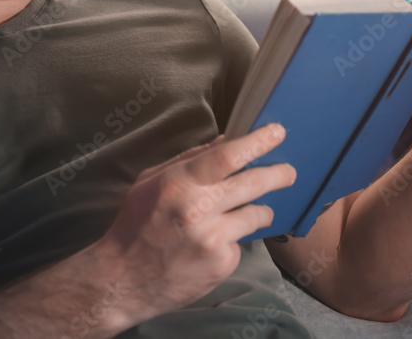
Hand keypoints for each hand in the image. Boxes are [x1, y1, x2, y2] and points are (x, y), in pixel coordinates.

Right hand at [96, 124, 295, 319]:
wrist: (122, 280)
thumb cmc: (135, 224)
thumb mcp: (151, 182)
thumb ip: (189, 160)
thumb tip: (225, 141)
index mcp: (180, 183)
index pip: (228, 155)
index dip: (258, 142)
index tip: (278, 132)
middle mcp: (199, 209)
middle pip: (254, 183)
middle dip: (278, 174)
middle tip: (289, 171)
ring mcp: (213, 239)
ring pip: (256, 214)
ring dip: (259, 210)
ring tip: (250, 212)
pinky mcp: (222, 264)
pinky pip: (240, 243)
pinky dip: (233, 240)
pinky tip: (212, 246)